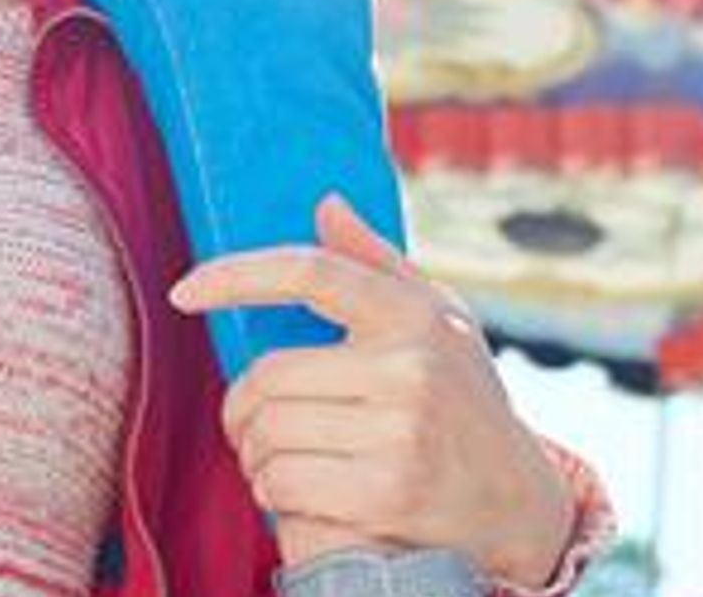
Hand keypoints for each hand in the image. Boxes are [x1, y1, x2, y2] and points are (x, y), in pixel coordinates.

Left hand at [172, 198, 579, 584]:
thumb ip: (376, 263)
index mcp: (415, 314)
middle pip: (267, 377)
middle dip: (241, 407)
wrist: (517, 499)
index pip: (311, 273)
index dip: (237, 275)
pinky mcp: (386, 494)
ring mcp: (400, 432)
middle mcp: (409, 367)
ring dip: (254, 453)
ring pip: (267, 435)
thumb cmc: (464, 399)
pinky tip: (293, 488)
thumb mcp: (439, 322)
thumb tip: (325, 203)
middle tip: (249, 421)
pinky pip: (281, 485)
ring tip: (277, 456)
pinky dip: (271, 492)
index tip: (184, 290)